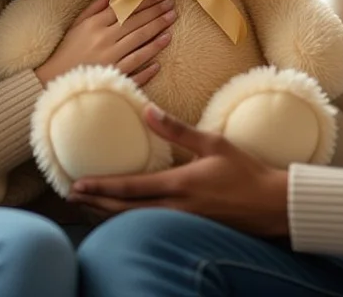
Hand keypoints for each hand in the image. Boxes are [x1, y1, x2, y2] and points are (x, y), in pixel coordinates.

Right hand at [34, 0, 173, 86]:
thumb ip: (94, 8)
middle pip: (136, 22)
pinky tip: (160, 59)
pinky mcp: (112, 75)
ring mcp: (110, 57)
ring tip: (171, 24)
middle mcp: (104, 38)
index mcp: (95, 24)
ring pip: (139, 41)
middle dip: (156, 12)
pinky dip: (148, 62)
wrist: (54, 80)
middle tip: (171, 5)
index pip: (125, 8)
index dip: (144, 0)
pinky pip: (135, 66)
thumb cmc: (67, 51)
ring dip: (157, 32)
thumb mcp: (77, 25)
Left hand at [67, 105, 290, 237]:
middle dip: (95, 203)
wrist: (271, 206)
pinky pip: (149, 227)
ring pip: (135, 222)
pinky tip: (120, 217)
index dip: (101, 186)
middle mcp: (176, 208)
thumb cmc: (245, 171)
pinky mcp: (188, 230)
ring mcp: (181, 223)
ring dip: (108, 214)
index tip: (77, 183)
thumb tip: (148, 112)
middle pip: (125, 210)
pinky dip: (128, 221)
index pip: (131, 187)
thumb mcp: (214, 143)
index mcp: (180, 184)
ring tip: (87, 206)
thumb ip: (178, 129)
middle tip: (71, 196)